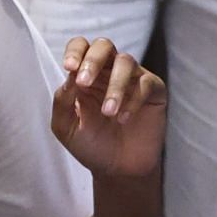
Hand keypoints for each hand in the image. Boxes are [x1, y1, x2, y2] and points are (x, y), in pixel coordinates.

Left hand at [51, 36, 166, 181]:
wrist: (118, 171)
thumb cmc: (91, 146)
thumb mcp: (66, 127)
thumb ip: (63, 101)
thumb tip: (69, 76)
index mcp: (85, 75)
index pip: (80, 47)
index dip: (75, 51)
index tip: (69, 67)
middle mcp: (108, 71)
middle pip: (103, 45)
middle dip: (92, 60)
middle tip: (84, 82)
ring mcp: (132, 79)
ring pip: (125, 62)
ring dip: (114, 86)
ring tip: (108, 113)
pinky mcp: (153, 91)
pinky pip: (146, 83)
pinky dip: (133, 99)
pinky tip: (124, 119)